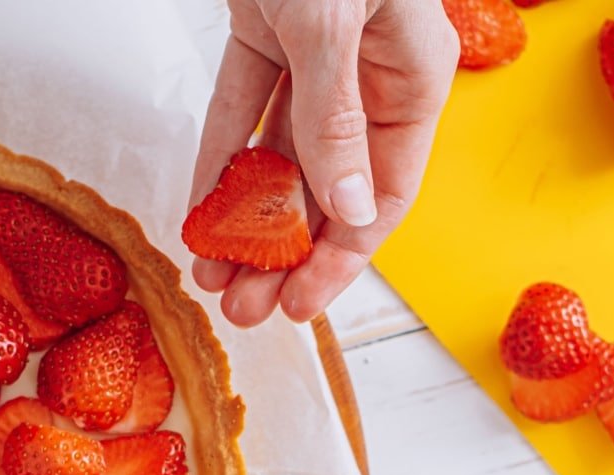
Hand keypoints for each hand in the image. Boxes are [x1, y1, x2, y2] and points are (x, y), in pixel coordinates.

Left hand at [191, 0, 456, 326]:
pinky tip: (201, 215)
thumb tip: (347, 207)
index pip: (386, 191)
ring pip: (281, 157)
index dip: (343, 256)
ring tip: (214, 278)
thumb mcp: (333, 20)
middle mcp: (368, 72)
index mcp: (412, 74)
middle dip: (284, 253)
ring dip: (246, 219)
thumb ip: (334, 112)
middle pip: (328, 188)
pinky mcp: (267, 30)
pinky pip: (242, 109)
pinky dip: (220, 161)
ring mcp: (316, 54)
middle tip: (245, 307)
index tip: (302, 303)